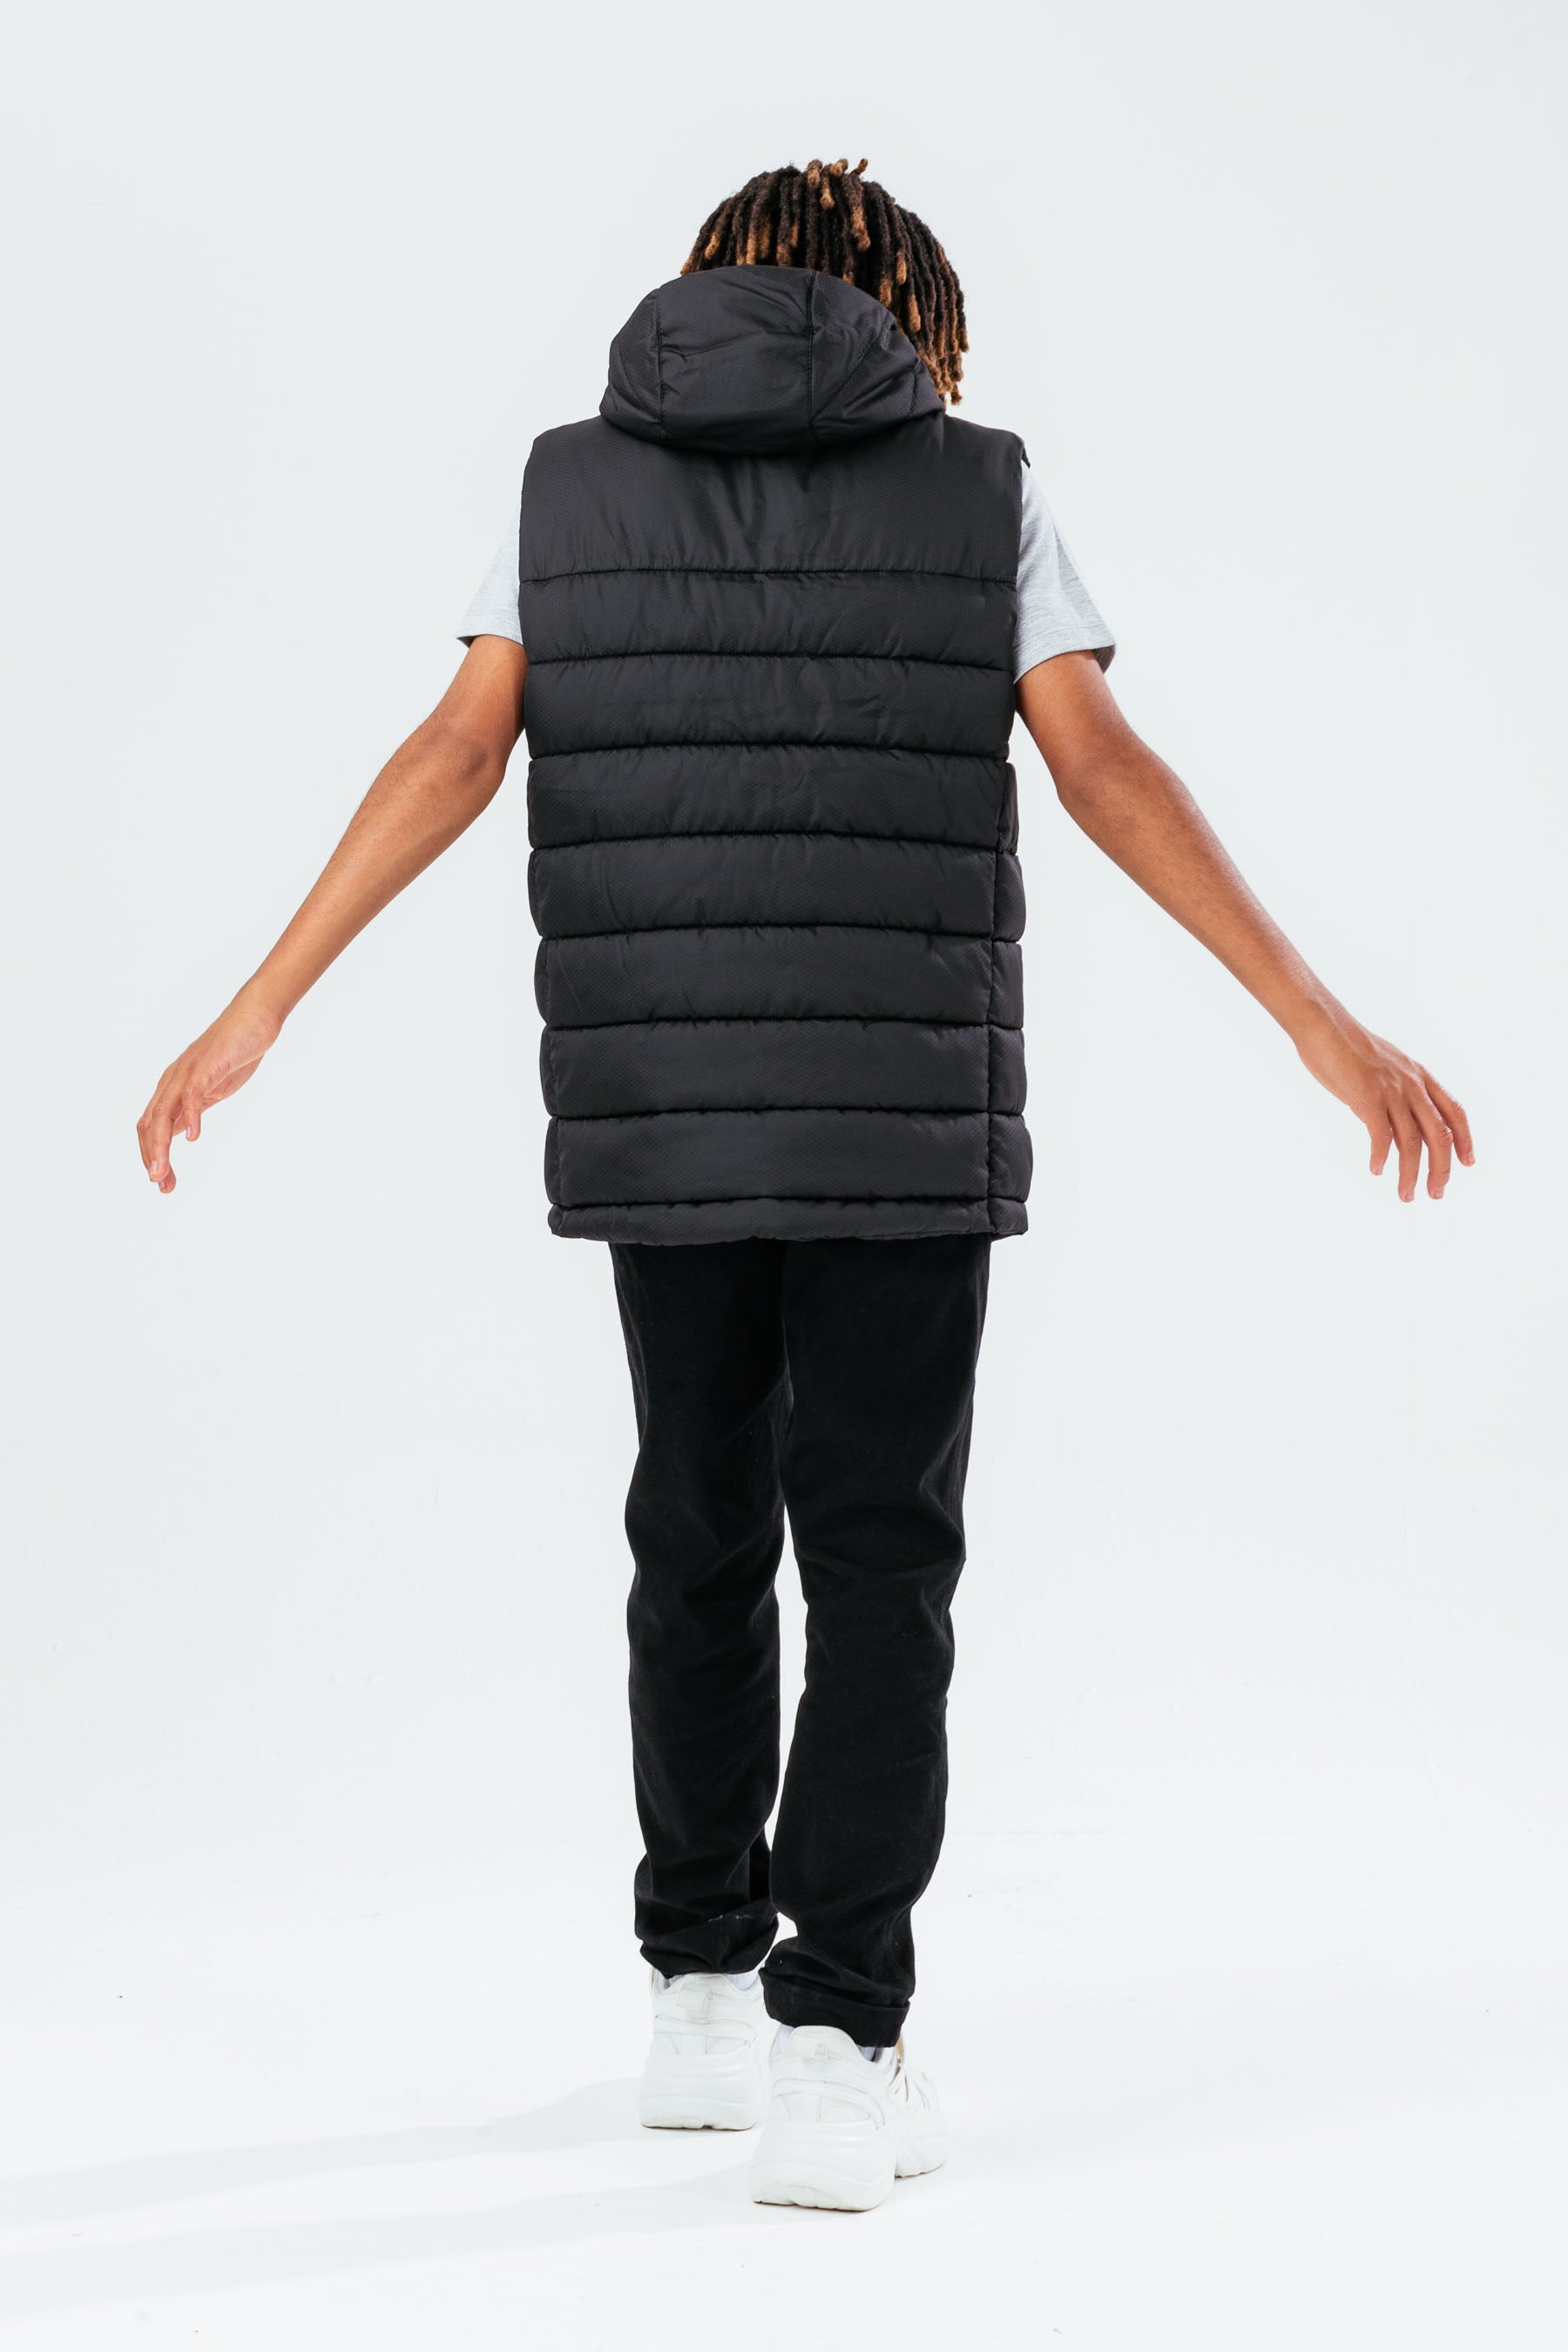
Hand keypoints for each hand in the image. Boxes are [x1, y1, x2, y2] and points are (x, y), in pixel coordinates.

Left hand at [136, 991, 281, 1193]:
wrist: (255, 1017)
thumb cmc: (235, 1051)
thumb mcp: (211, 1089)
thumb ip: (192, 1109)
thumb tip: (178, 1132)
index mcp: (173, 1088)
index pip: (151, 1126)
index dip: (152, 1155)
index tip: (164, 1182)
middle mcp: (173, 1081)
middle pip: (150, 1124)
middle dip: (151, 1156)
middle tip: (159, 1184)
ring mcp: (188, 1073)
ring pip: (163, 1113)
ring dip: (160, 1145)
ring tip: (162, 1171)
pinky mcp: (207, 1066)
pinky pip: (192, 1094)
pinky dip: (190, 1117)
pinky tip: (194, 1137)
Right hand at [1291, 1003, 1473, 1200]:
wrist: (1323, 1025)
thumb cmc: (1344, 1044)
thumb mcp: (1383, 1065)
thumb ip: (1394, 1088)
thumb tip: (1389, 1114)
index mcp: (1418, 1075)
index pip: (1454, 1111)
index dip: (1464, 1139)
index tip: (1467, 1162)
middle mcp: (1411, 1084)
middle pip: (1439, 1134)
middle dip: (1441, 1168)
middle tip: (1436, 1193)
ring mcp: (1391, 1091)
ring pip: (1412, 1141)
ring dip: (1410, 1173)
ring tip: (1406, 1194)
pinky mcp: (1368, 1097)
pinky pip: (1381, 1135)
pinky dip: (1381, 1156)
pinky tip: (1376, 1170)